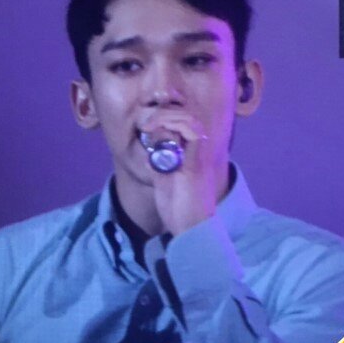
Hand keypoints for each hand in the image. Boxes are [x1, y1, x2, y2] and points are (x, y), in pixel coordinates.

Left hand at [140, 111, 221, 235]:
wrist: (192, 230)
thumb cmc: (180, 210)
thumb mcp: (164, 181)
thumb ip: (160, 163)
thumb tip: (150, 149)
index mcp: (191, 155)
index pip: (183, 125)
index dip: (166, 117)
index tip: (145, 124)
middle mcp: (198, 152)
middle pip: (187, 117)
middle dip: (164, 112)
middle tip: (144, 122)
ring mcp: (198, 156)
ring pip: (189, 121)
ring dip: (166, 116)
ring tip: (147, 124)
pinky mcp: (196, 163)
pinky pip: (191, 133)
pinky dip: (172, 125)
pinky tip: (153, 131)